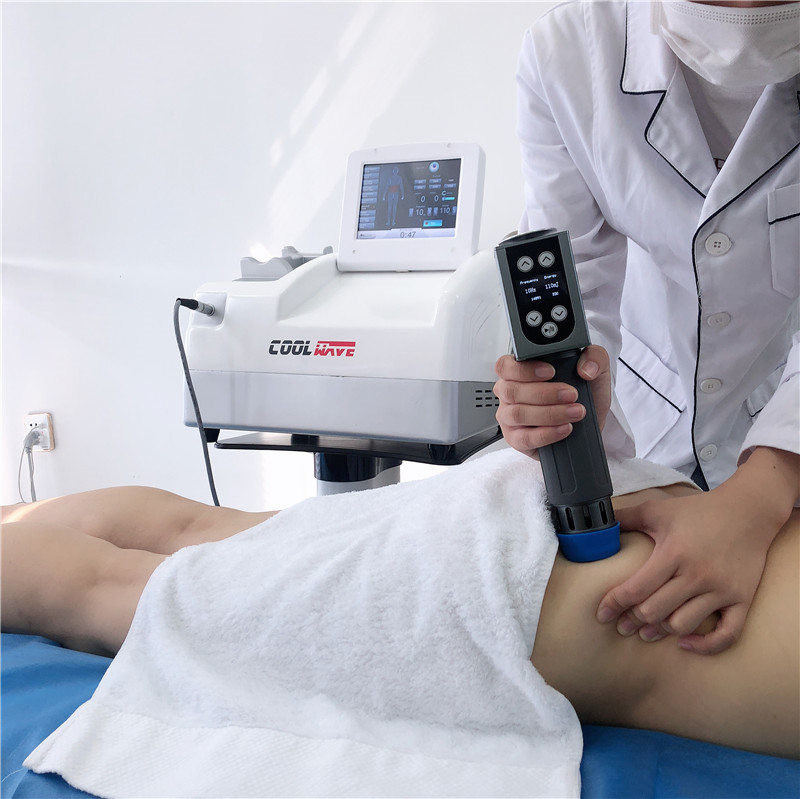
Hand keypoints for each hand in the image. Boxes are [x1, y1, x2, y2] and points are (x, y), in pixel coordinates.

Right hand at [493, 345, 611, 457]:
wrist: (590, 422)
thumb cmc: (585, 394)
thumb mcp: (596, 369)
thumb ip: (595, 357)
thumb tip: (586, 368)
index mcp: (520, 371)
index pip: (505, 366)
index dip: (524, 369)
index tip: (550, 372)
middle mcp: (510, 393)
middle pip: (511, 391)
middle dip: (544, 393)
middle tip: (571, 394)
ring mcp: (510, 417)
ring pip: (517, 414)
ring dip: (549, 414)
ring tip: (574, 412)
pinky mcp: (516, 439)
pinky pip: (524, 438)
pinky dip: (547, 433)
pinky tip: (564, 428)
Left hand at [596, 448, 797, 653]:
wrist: (748, 511)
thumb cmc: (698, 511)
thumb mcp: (659, 510)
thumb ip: (626, 516)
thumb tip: (598, 521)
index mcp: (673, 553)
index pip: (636, 589)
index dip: (614, 604)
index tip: (602, 614)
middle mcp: (697, 574)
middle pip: (655, 611)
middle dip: (632, 621)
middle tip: (622, 625)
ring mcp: (722, 589)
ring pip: (683, 625)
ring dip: (661, 632)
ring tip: (647, 631)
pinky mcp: (742, 599)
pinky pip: (727, 635)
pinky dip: (705, 645)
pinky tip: (686, 644)